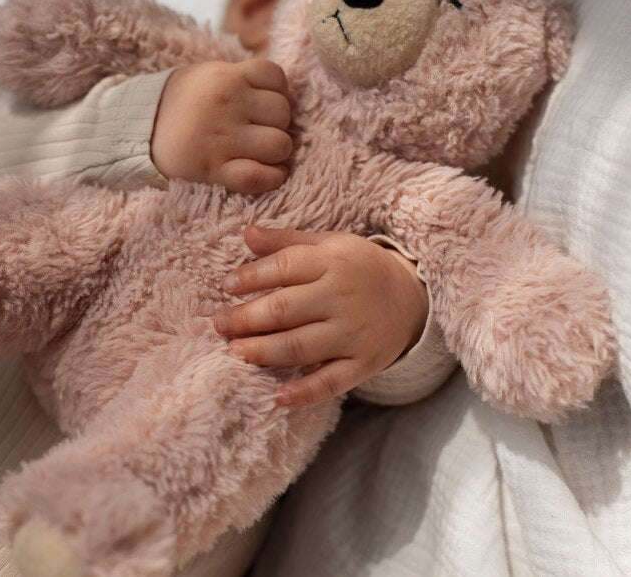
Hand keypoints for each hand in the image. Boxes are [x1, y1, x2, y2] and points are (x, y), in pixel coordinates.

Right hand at [150, 59, 292, 193]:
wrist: (138, 130)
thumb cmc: (183, 103)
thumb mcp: (209, 75)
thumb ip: (243, 78)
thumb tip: (284, 93)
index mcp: (226, 76)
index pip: (275, 76)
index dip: (277, 91)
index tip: (263, 104)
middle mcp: (225, 103)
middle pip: (282, 112)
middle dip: (277, 123)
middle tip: (260, 130)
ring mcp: (220, 138)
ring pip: (279, 145)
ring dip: (276, 152)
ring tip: (262, 152)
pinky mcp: (212, 169)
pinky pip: (259, 177)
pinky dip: (272, 178)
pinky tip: (269, 174)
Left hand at [214, 226, 428, 405]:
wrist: (411, 298)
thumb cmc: (358, 268)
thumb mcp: (329, 245)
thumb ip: (286, 242)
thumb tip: (246, 234)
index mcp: (332, 263)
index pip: (284, 268)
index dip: (250, 277)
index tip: (225, 286)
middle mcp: (342, 297)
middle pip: (285, 309)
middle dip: (246, 319)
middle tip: (219, 326)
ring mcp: (353, 333)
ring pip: (301, 347)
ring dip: (263, 352)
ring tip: (235, 352)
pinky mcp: (363, 364)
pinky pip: (331, 382)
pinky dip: (304, 392)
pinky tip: (277, 396)